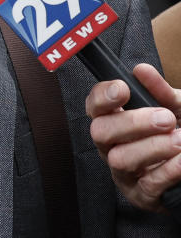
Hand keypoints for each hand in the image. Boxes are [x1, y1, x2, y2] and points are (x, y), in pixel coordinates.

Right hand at [87, 63, 180, 210]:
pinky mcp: (140, 195)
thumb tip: (141, 70)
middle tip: (165, 119)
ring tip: (180, 140)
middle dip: (133, 123)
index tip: (123, 89)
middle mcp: (111, 145)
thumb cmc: (177, 132)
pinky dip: (167, 171)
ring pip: (120, 159)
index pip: (94, 106)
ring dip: (152, 148)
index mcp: (114, 120)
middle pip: (100, 132)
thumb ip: (160, 91)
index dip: (102, 97)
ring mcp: (123, 171)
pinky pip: (147, 184)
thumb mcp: (175, 108)